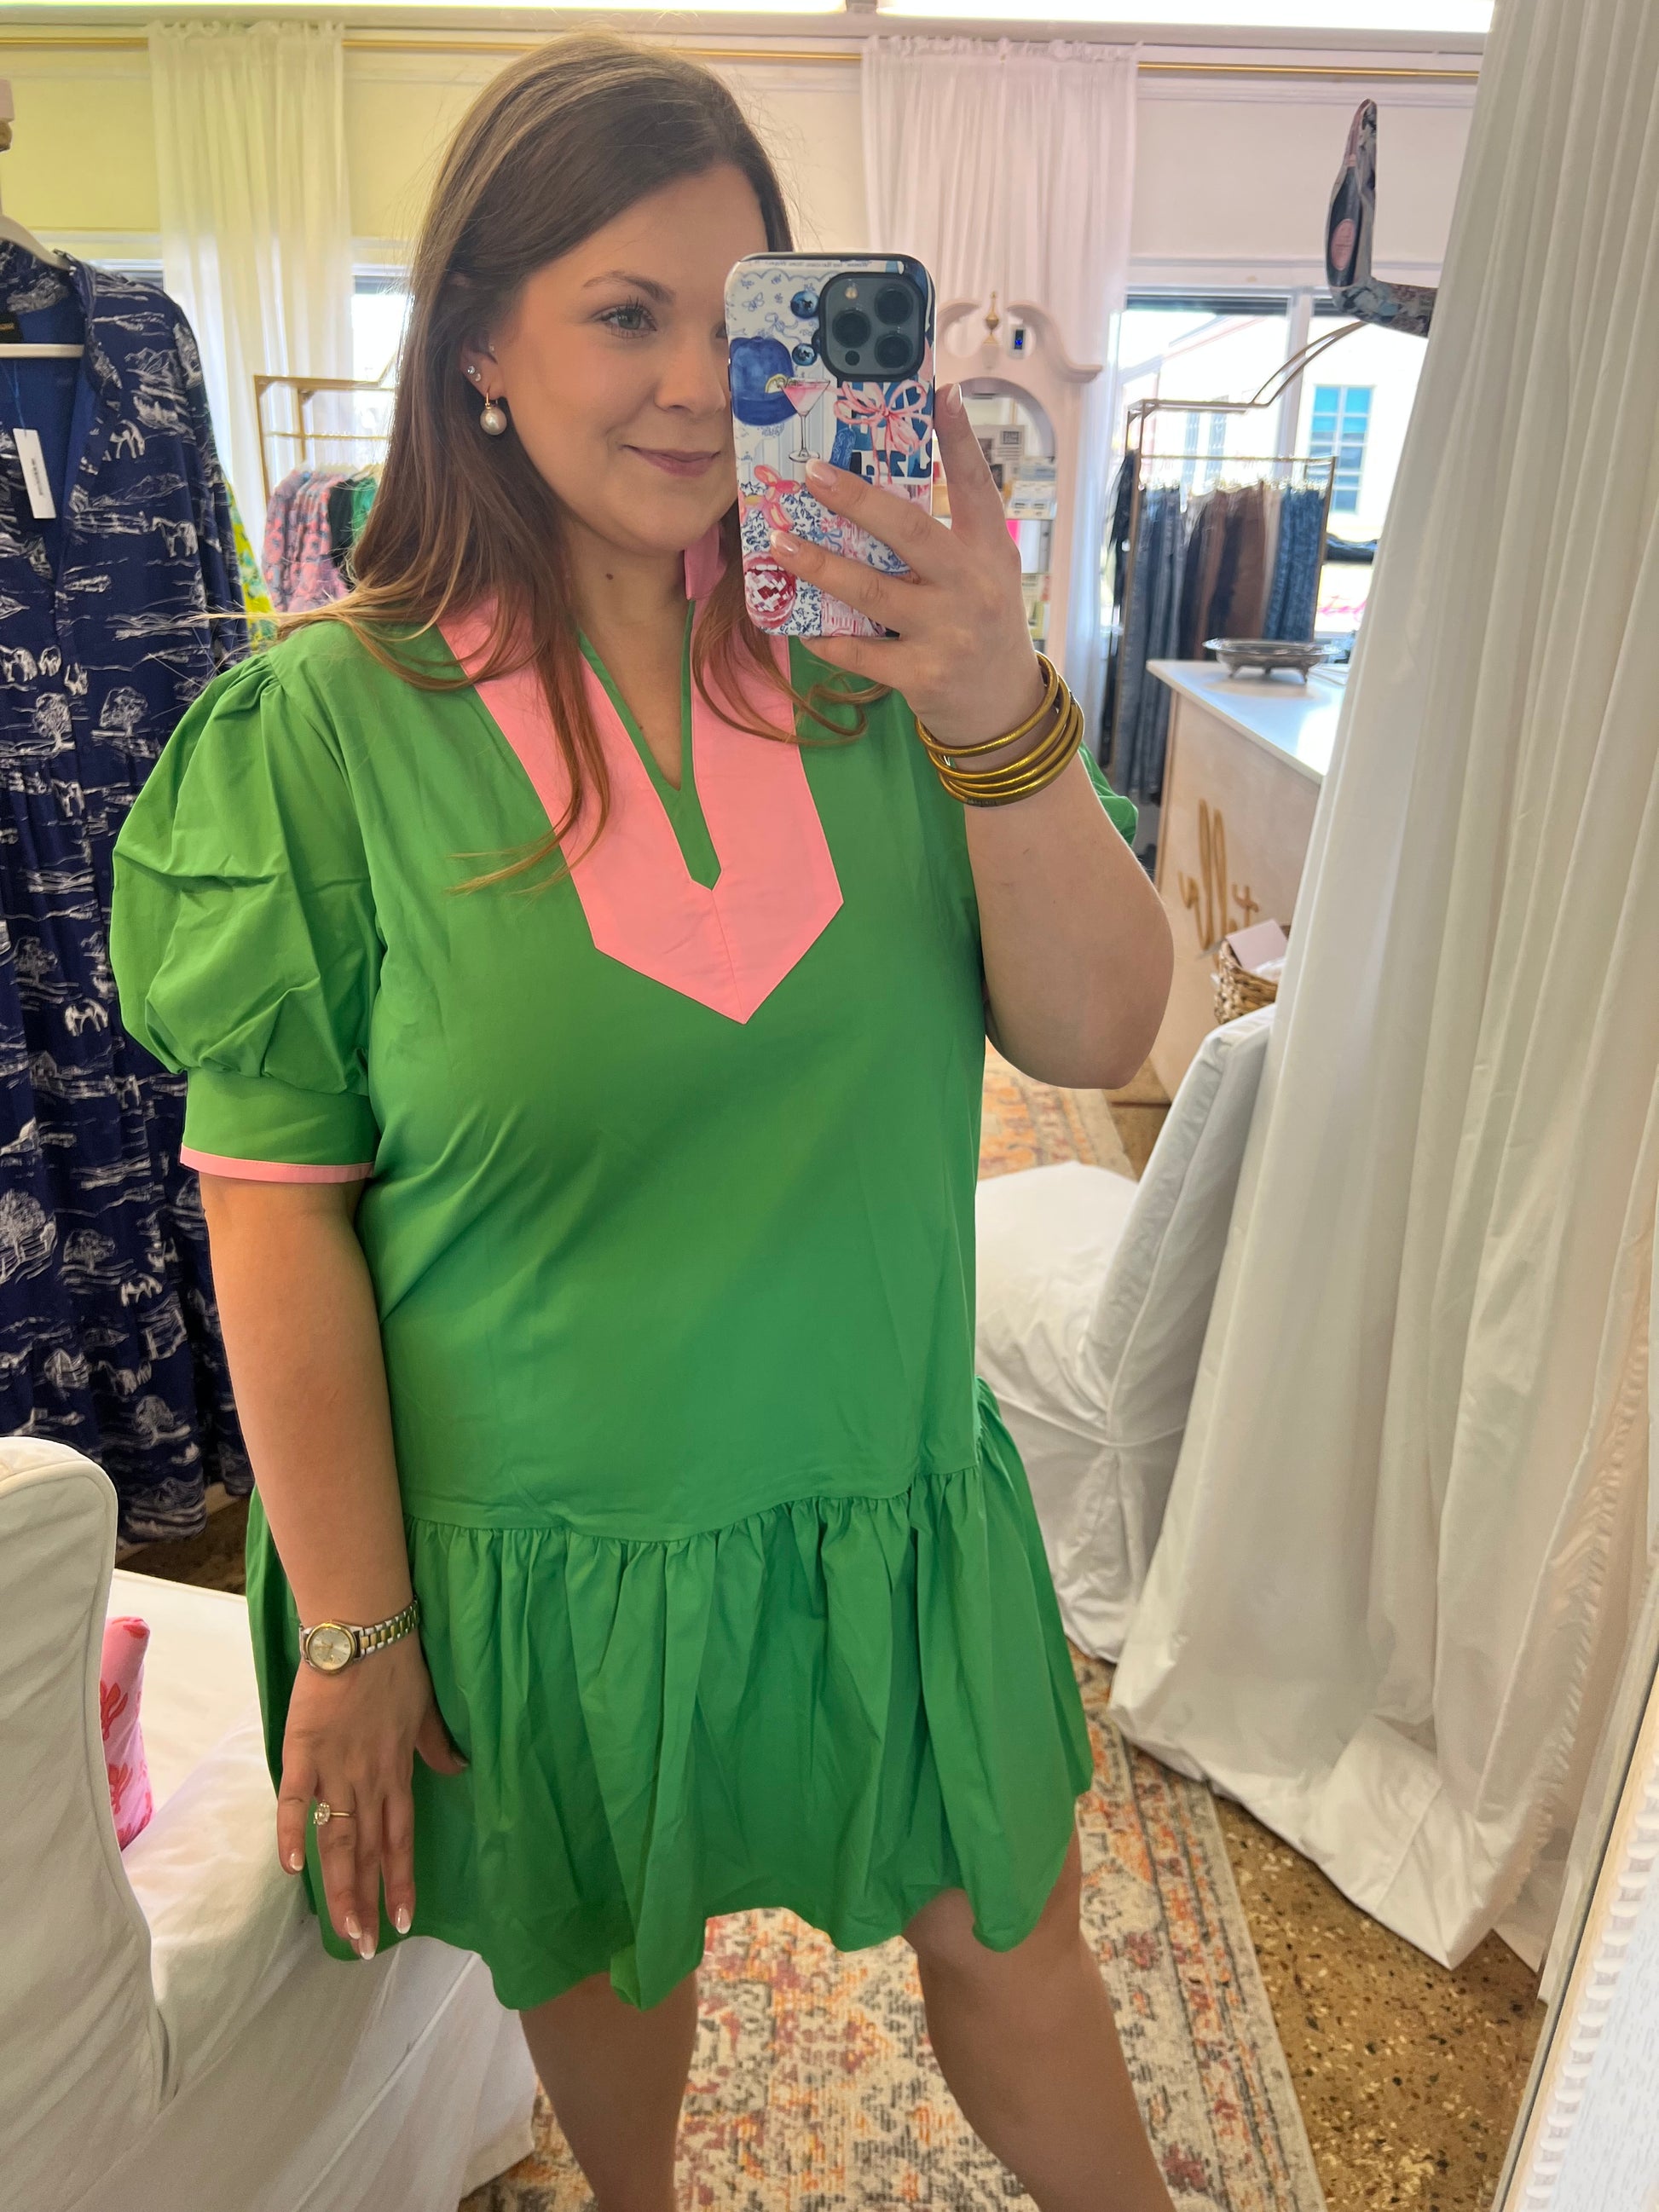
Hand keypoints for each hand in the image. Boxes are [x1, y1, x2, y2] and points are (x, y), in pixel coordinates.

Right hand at [275, 1635, 466, 1957]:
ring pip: (338, 1839)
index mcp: (397, 1772)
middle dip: (367, 1900)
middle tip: (365, 1948)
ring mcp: (336, 1767)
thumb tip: (457, 1769)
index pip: (400, 1839)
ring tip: (343, 1928)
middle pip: (367, 1851)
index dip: (400, 1881)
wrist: (366, 1629)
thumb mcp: (427, 1711)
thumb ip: (436, 1747)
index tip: (402, 1922)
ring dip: (341, 1886)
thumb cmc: (399, 1665)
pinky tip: (295, 1870)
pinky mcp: (304, 1751)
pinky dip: (293, 1834)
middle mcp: (370, 1779)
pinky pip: (297, 1800)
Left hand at [765, 381, 1045, 752]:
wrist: (1001, 708)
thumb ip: (949, 533)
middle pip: (909, 531)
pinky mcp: (922, 674)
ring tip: (780, 544)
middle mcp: (971, 586)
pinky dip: (825, 636)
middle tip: (810, 474)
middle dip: (856, 500)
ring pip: (872, 591)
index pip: (975, 486)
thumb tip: (885, 482)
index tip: (942, 391)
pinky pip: (860, 651)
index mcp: (988, 551)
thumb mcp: (983, 572)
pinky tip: (796, 622)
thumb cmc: (980, 624)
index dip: (961, 439)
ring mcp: (947, 632)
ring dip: (820, 566)